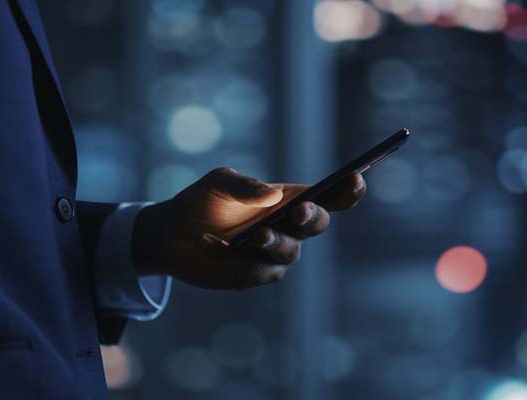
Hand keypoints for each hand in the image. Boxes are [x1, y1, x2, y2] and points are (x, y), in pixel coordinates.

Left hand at [132, 167, 365, 289]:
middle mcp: (289, 226)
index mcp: (289, 198)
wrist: (170, 235)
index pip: (329, 194)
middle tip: (299, 211)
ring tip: (256, 235)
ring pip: (291, 251)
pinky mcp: (256, 275)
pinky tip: (218, 246)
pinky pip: (262, 272)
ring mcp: (275, 253)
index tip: (356, 178)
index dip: (348, 189)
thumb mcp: (218, 183)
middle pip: (319, 223)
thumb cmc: (201, 202)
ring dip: (277, 242)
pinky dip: (244, 261)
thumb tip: (272, 195)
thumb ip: (244, 186)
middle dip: (313, 217)